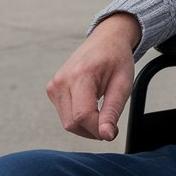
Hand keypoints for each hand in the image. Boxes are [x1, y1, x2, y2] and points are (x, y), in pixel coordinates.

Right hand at [46, 12, 139, 141]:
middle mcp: (62, 80)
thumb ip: (113, 111)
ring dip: (86, 125)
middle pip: (72, 123)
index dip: (98, 129)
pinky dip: (78, 117)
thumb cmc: (117, 59)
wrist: (107, 39)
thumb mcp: (123, 84)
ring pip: (67, 122)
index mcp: (80, 75)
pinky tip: (91, 105)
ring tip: (102, 111)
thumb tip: (106, 136)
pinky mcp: (52, 89)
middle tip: (110, 123)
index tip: (113, 131)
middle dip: (92, 130)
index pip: (82, 116)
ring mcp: (54, 85)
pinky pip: (64, 114)